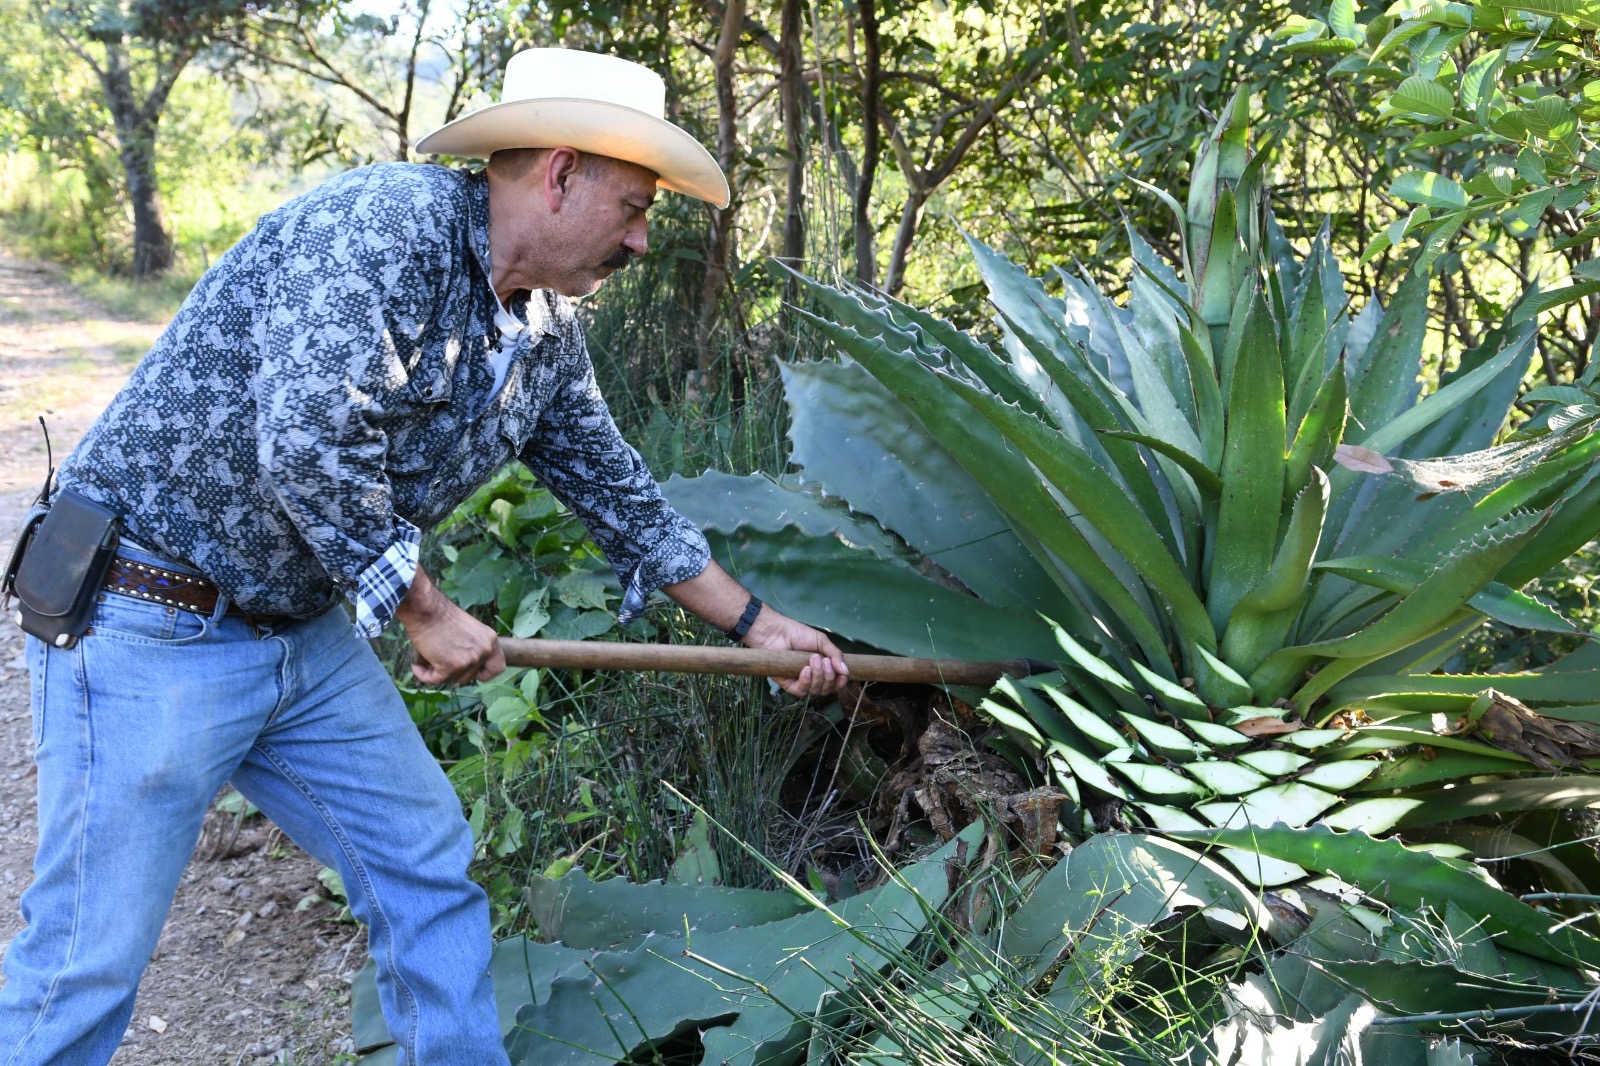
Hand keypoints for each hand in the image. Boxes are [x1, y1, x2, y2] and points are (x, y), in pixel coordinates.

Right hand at [395, 565, 505, 686]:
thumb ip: (474, 647)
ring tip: (427, 660)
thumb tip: (466, 668)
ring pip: (453, 679)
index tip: (474, 674)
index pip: (498, 667)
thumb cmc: (442, 616)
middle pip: (471, 676)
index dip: (485, 673)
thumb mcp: (470, 630)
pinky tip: (416, 667)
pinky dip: (424, 675)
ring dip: (439, 673)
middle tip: (440, 660)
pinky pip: (435, 680)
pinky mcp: (450, 666)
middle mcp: (484, 651)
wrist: (427, 608)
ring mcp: (469, 660)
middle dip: (455, 672)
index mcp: (491, 640)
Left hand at [741, 605, 849, 697]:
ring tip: (813, 659)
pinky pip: (801, 691)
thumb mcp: (821, 641)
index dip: (840, 683)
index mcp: (822, 668)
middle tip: (823, 660)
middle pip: (827, 689)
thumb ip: (835, 655)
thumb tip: (846, 671)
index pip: (834, 683)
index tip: (843, 676)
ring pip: (815, 690)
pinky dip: (806, 681)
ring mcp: (800, 681)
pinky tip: (805, 670)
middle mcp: (812, 677)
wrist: (776, 631)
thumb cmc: (798, 634)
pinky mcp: (788, 684)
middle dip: (829, 676)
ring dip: (818, 676)